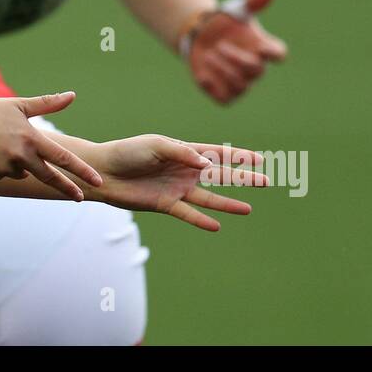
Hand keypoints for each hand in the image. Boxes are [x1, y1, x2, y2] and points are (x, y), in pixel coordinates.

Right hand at [0, 92, 103, 200]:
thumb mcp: (16, 105)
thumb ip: (47, 103)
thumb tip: (72, 95)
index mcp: (29, 137)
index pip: (62, 158)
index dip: (81, 171)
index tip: (97, 181)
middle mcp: (19, 156)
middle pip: (48, 176)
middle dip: (66, 187)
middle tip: (80, 197)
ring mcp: (4, 169)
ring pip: (20, 171)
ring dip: (15, 162)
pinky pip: (1, 175)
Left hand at [89, 136, 269, 230]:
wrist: (105, 172)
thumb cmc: (129, 152)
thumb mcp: (155, 145)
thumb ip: (181, 152)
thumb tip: (205, 162)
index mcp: (184, 151)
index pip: (218, 153)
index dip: (239, 156)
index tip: (260, 158)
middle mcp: (185, 170)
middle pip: (220, 175)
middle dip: (243, 178)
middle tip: (266, 181)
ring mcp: (177, 188)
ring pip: (209, 197)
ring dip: (228, 203)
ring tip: (248, 209)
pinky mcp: (166, 204)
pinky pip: (188, 214)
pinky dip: (201, 220)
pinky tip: (216, 226)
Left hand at [187, 0, 286, 104]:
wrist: (199, 36)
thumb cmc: (224, 23)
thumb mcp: (237, 10)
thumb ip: (254, 2)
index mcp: (262, 47)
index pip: (278, 54)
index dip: (272, 53)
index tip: (260, 46)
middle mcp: (255, 67)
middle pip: (257, 71)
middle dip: (237, 59)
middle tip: (219, 46)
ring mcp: (241, 82)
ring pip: (241, 86)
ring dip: (224, 72)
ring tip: (208, 56)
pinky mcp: (224, 93)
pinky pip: (224, 99)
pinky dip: (214, 89)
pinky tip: (202, 76)